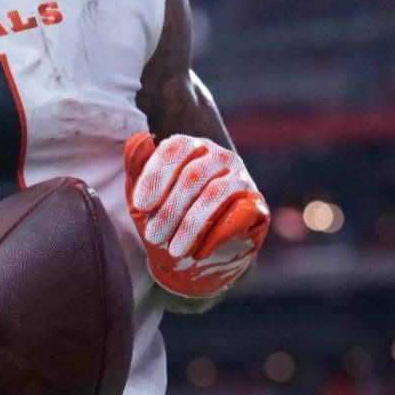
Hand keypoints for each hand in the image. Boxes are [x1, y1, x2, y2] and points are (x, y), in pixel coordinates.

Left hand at [122, 133, 268, 298]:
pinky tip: (199, 252)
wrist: (193, 257)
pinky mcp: (258, 205)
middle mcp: (220, 156)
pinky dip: (217, 235)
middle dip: (170, 209)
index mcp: (191, 147)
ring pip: (216, 194)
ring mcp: (242, 178)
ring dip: (191, 225)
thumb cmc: (165, 219)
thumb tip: (140, 138)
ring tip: (174, 249)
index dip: (157, 175)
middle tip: (153, 236)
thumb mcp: (143, 198)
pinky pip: (241, 214)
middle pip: (194, 175)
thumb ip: (137, 167)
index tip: (140, 206)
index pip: (176, 149)